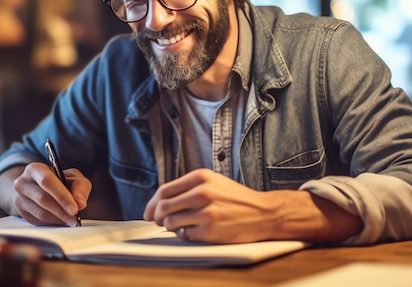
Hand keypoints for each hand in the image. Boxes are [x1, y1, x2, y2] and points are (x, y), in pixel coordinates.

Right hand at [0, 163, 91, 226]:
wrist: (38, 187)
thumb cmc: (58, 181)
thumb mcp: (72, 177)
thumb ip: (80, 186)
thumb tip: (80, 203)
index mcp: (35, 169)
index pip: (47, 181)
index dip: (62, 196)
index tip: (75, 208)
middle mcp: (23, 182)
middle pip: (43, 199)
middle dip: (62, 211)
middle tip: (75, 219)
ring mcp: (19, 198)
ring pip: (40, 213)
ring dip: (58, 219)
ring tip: (71, 221)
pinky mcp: (21, 213)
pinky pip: (38, 221)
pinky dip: (52, 223)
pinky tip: (61, 221)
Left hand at [143, 169, 362, 243]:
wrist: (263, 213)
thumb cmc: (236, 198)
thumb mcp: (213, 182)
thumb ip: (188, 188)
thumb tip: (159, 202)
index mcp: (201, 177)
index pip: (164, 190)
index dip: (152, 203)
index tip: (148, 212)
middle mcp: (202, 192)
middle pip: (163, 207)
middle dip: (157, 217)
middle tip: (159, 222)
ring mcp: (206, 212)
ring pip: (171, 222)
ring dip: (171, 227)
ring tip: (181, 225)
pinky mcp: (210, 230)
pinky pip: (185, 235)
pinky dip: (186, 234)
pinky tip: (196, 231)